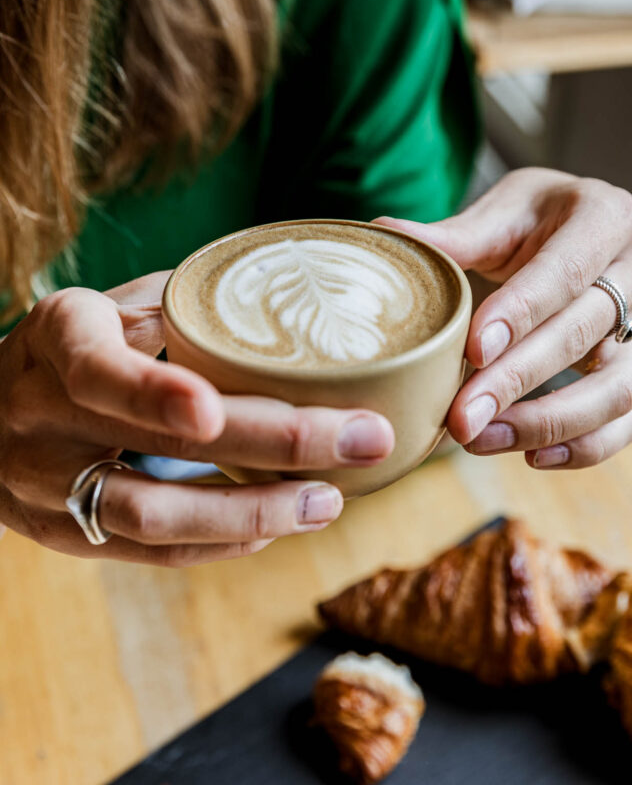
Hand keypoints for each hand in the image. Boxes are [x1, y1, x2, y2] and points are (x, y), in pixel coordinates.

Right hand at [0, 273, 392, 563]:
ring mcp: (52, 486)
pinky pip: (152, 553)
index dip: (156, 395)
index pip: (101, 372)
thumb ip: (181, 306)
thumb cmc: (72, 345)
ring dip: (256, 512)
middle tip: (365, 437)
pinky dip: (224, 541)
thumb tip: (294, 297)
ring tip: (331, 499)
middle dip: (274, 445)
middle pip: (157, 449)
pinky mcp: (68, 535)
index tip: (215, 412)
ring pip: (158, 519)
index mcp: (60, 340)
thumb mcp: (109, 306)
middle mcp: (46, 416)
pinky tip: (281, 524)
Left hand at [379, 168, 631, 469]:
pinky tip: (530, 456)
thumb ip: (450, 235)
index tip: (472, 352)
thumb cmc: (529, 222)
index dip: (520, 314)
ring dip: (547, 423)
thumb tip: (383, 232)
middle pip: (584, 334)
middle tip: (460, 416)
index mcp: (606, 217)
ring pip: (614, 388)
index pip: (566, 272)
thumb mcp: (496, 216)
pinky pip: (627, 419)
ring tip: (481, 439)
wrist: (568, 232)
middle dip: (518, 380)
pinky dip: (585, 447)